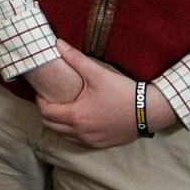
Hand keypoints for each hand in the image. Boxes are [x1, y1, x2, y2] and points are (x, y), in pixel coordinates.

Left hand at [34, 42, 171, 148]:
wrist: (148, 111)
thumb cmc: (122, 92)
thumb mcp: (98, 74)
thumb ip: (76, 58)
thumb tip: (58, 43)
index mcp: (76, 116)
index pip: (46, 112)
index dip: (41, 101)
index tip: (43, 92)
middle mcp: (80, 132)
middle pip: (51, 126)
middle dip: (47, 113)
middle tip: (51, 100)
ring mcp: (91, 141)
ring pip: (64, 136)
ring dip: (58, 124)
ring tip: (63, 109)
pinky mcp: (101, 145)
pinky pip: (78, 142)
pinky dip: (72, 133)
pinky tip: (79, 121)